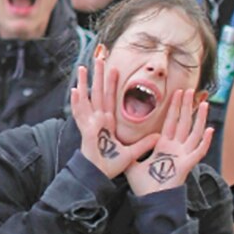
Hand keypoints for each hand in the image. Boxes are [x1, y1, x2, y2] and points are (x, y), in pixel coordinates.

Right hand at [72, 58, 158, 178]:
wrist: (99, 176)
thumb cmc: (111, 165)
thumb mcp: (131, 152)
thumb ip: (143, 144)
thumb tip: (158, 136)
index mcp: (107, 122)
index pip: (110, 98)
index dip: (112, 83)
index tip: (114, 68)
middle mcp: (97, 119)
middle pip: (98, 92)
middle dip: (98, 75)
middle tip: (98, 58)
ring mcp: (90, 124)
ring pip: (86, 99)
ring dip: (84, 83)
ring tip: (82, 68)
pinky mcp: (86, 131)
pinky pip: (79, 114)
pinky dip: (76, 103)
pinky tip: (74, 91)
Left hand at [126, 90, 212, 195]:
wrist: (150, 200)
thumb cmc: (144, 185)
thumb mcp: (133, 162)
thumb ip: (130, 149)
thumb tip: (117, 139)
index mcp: (164, 146)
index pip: (170, 122)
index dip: (174, 108)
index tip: (176, 93)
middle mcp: (175, 148)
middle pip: (183, 122)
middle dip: (186, 106)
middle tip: (189, 90)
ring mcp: (183, 155)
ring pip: (194, 132)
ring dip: (199, 118)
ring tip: (203, 103)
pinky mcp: (187, 164)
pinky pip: (199, 151)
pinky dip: (204, 141)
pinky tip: (210, 129)